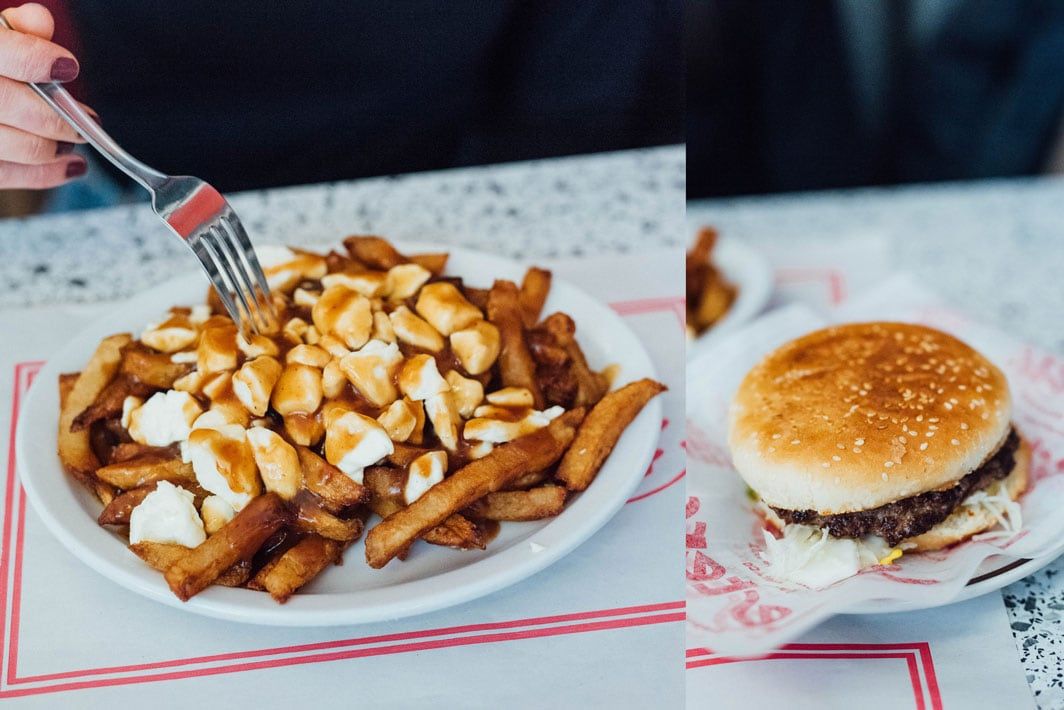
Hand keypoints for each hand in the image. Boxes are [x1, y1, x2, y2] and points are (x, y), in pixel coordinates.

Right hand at [0, 3, 95, 188]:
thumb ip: (18, 31)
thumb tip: (40, 20)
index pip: (3, 54)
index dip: (37, 60)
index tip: (69, 67)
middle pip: (14, 106)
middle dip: (60, 116)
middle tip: (87, 121)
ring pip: (19, 146)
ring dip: (57, 147)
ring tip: (74, 142)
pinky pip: (9, 174)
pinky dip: (45, 174)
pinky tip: (70, 166)